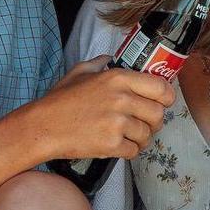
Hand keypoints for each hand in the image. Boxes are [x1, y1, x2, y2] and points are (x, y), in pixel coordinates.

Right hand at [30, 56, 174, 161]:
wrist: (43, 126)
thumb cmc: (60, 99)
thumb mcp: (80, 71)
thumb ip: (101, 63)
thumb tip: (112, 58)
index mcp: (118, 78)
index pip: (160, 87)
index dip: (166, 97)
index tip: (162, 102)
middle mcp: (121, 99)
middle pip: (158, 114)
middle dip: (153, 121)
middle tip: (143, 123)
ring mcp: (117, 123)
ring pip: (147, 134)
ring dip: (140, 138)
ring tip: (127, 135)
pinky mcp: (111, 145)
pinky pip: (134, 151)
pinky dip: (128, 150)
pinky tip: (116, 145)